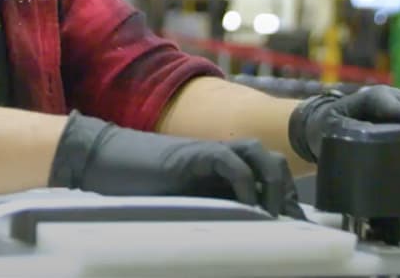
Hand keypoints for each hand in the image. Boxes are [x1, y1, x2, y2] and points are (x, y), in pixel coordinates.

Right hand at [49, 111, 302, 217]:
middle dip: (287, 194)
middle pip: (270, 162)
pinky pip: (230, 161)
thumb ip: (208, 213)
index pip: (264, 177)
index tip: (299, 230)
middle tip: (293, 226)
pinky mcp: (193, 154)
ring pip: (259, 155)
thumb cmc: (133, 190)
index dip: (284, 202)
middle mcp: (218, 159)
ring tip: (276, 215)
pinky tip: (249, 205)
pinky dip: (246, 182)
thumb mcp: (179, 207)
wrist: (100, 162)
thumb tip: (236, 246)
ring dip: (274, 184)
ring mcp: (206, 153)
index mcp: (218, 173)